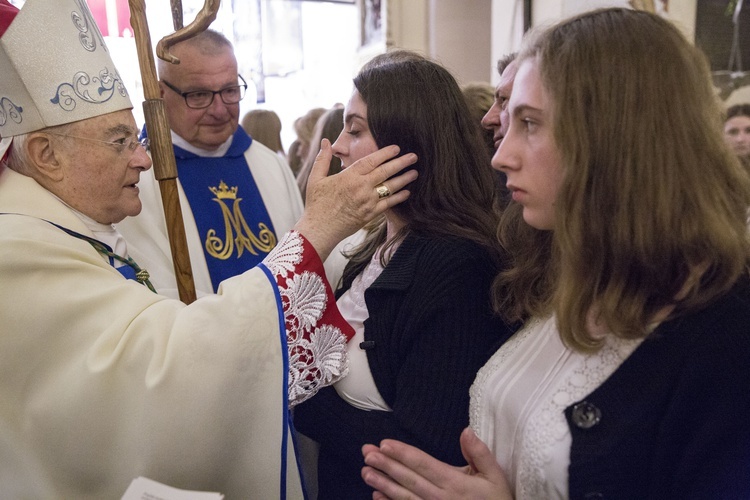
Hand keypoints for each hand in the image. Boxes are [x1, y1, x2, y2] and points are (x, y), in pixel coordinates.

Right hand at [294, 139, 417, 260]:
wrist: (319, 230)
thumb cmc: (316, 204)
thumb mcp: (316, 179)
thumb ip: (323, 159)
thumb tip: (325, 141)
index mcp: (348, 177)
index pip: (371, 161)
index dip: (385, 153)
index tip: (396, 148)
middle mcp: (360, 188)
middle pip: (385, 172)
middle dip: (401, 163)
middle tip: (413, 156)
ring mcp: (367, 202)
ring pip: (390, 188)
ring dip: (404, 179)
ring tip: (415, 172)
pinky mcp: (370, 215)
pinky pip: (388, 204)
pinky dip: (398, 198)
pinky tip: (407, 192)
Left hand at [361, 427, 512, 499]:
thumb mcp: (495, 476)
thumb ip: (480, 453)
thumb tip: (466, 430)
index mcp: (455, 483)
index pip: (424, 464)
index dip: (403, 454)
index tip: (384, 444)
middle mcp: (441, 498)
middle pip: (409, 479)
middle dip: (386, 465)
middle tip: (366, 453)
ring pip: (404, 497)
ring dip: (383, 484)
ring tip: (365, 472)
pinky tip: (376, 496)